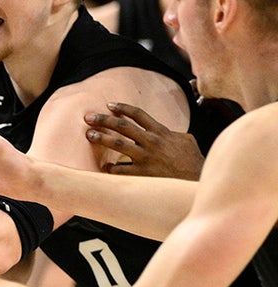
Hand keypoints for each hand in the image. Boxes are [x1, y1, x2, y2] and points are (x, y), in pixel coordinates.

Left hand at [84, 102, 203, 179]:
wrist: (197, 180)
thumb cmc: (192, 161)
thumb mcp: (185, 140)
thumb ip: (171, 133)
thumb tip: (163, 130)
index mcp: (161, 132)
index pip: (138, 114)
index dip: (122, 108)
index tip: (109, 105)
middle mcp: (151, 141)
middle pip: (123, 126)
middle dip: (104, 120)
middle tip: (89, 118)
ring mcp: (146, 157)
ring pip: (118, 144)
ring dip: (101, 138)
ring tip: (89, 135)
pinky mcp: (142, 173)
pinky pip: (120, 169)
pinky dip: (110, 168)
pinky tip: (104, 168)